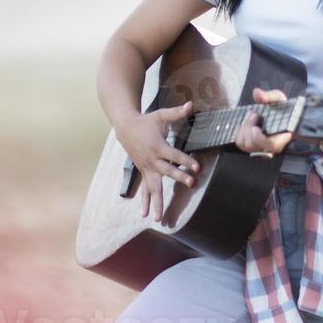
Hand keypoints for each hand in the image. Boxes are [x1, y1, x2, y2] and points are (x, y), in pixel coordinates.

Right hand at [116, 101, 200, 224]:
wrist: (125, 128)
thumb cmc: (146, 122)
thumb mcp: (161, 115)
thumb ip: (177, 113)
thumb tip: (191, 105)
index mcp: (158, 146)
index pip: (175, 155)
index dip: (186, 160)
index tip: (197, 167)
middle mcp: (153, 160)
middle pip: (167, 171)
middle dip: (179, 177)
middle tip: (190, 184)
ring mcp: (147, 169)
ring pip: (153, 188)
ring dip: (156, 202)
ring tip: (158, 218)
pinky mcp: (144, 173)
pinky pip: (145, 190)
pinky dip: (145, 202)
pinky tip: (146, 215)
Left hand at [235, 88, 293, 156]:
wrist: (278, 115)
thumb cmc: (281, 108)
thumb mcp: (278, 98)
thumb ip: (269, 96)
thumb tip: (257, 93)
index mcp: (282, 137)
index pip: (272, 145)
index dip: (260, 139)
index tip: (255, 128)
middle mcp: (272, 146)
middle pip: (254, 145)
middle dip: (249, 127)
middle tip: (254, 114)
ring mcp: (262, 148)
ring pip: (245, 145)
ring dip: (244, 128)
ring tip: (250, 117)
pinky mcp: (253, 147)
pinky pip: (240, 143)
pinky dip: (239, 132)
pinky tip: (246, 123)